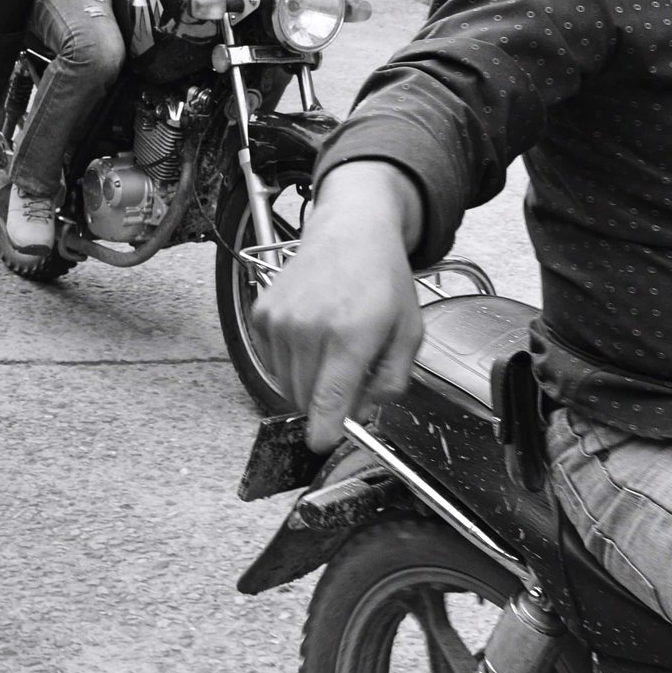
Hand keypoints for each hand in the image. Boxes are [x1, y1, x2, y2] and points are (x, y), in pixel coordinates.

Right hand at [253, 164, 423, 447]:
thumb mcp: (410, 331)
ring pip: (287, 384)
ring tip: (333, 348)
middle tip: (350, 376)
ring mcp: (280, 320)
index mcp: (351, 333)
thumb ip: (393, 380)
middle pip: (306, 399)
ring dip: (309, 382)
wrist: (350, 230)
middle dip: (327, 403)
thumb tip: (364, 412)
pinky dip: (291, 362)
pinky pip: (273, 363)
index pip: (328, 400)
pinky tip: (312, 335)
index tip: (323, 442)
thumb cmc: (383, 278)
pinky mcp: (261, 315)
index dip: (325, 430)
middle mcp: (309, 327)